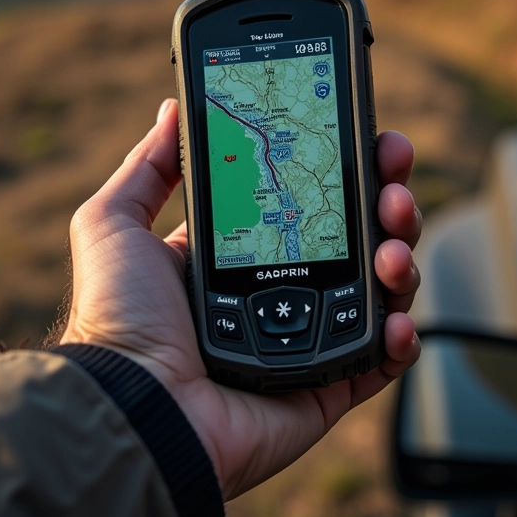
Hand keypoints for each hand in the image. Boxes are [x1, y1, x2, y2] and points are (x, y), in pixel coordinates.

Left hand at [60, 99, 421, 499]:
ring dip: (399, 260)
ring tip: (392, 250)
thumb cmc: (119, 318)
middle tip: (392, 186)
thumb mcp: (115, 223)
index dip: (344, 169)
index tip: (367, 140)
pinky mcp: (327, 383)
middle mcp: (282, 289)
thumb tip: (173, 110)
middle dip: (386, 204)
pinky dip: (401, 337)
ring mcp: (309, 336)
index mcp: (244, 251)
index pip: (309, 199)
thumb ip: (147, 166)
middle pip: (356, 238)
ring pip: (379, 290)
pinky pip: (381, 359)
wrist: (135, 406)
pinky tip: (395, 321)